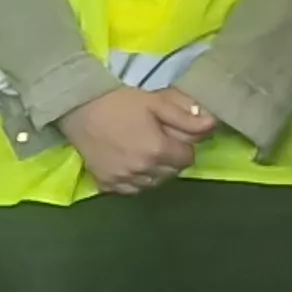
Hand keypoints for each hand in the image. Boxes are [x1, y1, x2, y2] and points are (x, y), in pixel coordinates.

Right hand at [59, 87, 213, 194]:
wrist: (79, 108)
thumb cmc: (120, 102)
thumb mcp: (157, 102)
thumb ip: (186, 117)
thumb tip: (212, 125)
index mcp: (157, 150)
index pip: (187, 159)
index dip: (183, 146)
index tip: (172, 135)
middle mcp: (142, 170)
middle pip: (171, 173)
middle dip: (170, 159)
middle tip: (158, 141)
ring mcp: (122, 180)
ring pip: (153, 183)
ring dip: (154, 171)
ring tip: (144, 151)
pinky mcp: (106, 184)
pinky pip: (131, 189)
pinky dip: (135, 180)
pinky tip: (129, 163)